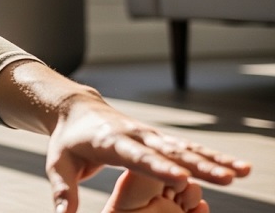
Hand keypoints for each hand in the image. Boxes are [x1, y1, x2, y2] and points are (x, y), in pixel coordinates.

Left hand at [45, 94, 250, 212]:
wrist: (78, 110)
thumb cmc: (68, 141)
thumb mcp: (58, 164)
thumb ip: (63, 191)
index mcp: (111, 141)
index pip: (137, 156)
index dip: (158, 167)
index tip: (180, 178)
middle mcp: (137, 136)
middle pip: (171, 152)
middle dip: (199, 165)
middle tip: (227, 178)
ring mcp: (151, 136)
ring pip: (186, 149)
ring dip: (214, 160)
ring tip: (243, 172)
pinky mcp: (160, 140)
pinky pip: (189, 149)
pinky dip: (213, 157)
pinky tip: (237, 167)